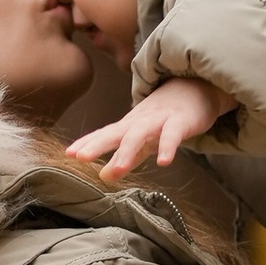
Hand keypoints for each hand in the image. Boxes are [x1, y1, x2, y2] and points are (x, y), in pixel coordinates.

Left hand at [70, 73, 232, 183]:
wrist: (197, 88)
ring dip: (128, 150)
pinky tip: (164, 162)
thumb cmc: (167, 117)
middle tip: (80, 157)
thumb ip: (125, 159)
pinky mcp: (181, 121)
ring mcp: (160, 119)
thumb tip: (102, 176)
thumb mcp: (145, 141)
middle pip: (116, 132)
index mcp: (130, 125)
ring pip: (141, 133)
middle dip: (97, 144)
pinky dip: (168, 147)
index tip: (68, 154)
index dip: (87, 142)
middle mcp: (140, 121)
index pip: (105, 134)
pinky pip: (173, 134)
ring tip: (118, 169)